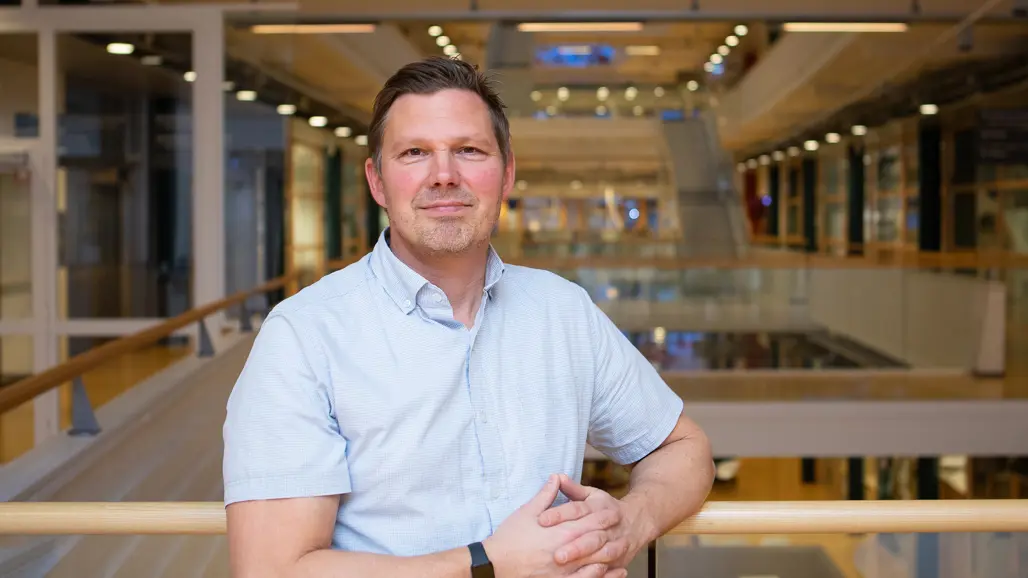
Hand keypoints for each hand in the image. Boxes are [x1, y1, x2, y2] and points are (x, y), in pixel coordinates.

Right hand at [483, 474, 624, 577]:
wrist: (495, 564)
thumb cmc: (509, 538)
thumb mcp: (527, 511)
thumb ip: (546, 495)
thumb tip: (556, 477)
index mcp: (562, 530)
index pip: (591, 521)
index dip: (605, 517)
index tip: (615, 513)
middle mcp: (568, 550)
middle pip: (598, 542)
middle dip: (611, 536)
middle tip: (623, 531)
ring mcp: (566, 570)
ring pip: (596, 563)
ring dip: (609, 557)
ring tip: (619, 552)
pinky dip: (602, 577)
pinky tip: (608, 572)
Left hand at [537, 474, 651, 570]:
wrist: (639, 520)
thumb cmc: (607, 508)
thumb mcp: (592, 496)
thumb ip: (574, 489)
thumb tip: (557, 477)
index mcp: (600, 506)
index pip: (578, 509)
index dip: (560, 514)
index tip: (542, 520)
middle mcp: (610, 524)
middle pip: (592, 534)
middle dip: (575, 544)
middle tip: (556, 554)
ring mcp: (618, 541)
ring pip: (603, 551)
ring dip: (586, 558)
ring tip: (566, 563)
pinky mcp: (622, 556)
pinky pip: (612, 564)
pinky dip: (601, 570)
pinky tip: (585, 574)